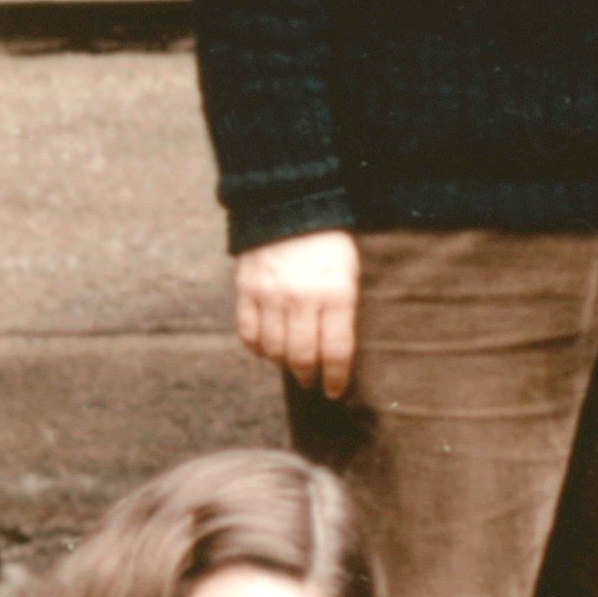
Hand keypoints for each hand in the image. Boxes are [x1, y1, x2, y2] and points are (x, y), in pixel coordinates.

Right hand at [232, 231, 359, 398]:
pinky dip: (257, 348)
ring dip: (283, 364)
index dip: (336, 377)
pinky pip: (248, 332)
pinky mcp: (246, 289)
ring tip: (291, 365)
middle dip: (309, 376)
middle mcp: (302, 298)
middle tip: (312, 383)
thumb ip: (344, 310)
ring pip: (274, 348)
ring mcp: (271, 295)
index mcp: (336, 294)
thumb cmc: (329, 243)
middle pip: (303, 355)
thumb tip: (337, 351)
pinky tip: (266, 350)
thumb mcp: (351, 273)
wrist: (290, 205)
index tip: (335, 391)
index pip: (337, 350)